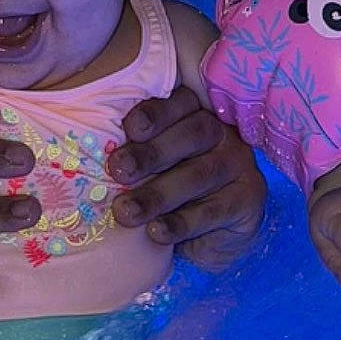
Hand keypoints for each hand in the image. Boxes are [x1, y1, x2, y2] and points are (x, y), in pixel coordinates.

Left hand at [108, 85, 266, 271]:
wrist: (212, 237)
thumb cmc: (169, 191)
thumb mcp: (152, 169)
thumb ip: (133, 154)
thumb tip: (92, 157)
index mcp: (196, 114)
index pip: (180, 102)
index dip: (155, 112)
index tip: (128, 128)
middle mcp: (223, 134)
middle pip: (192, 134)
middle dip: (151, 153)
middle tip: (118, 170)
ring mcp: (240, 166)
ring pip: (199, 174)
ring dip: (158, 194)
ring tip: (125, 212)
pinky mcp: (248, 201)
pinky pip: (212, 211)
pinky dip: (179, 223)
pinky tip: (155, 232)